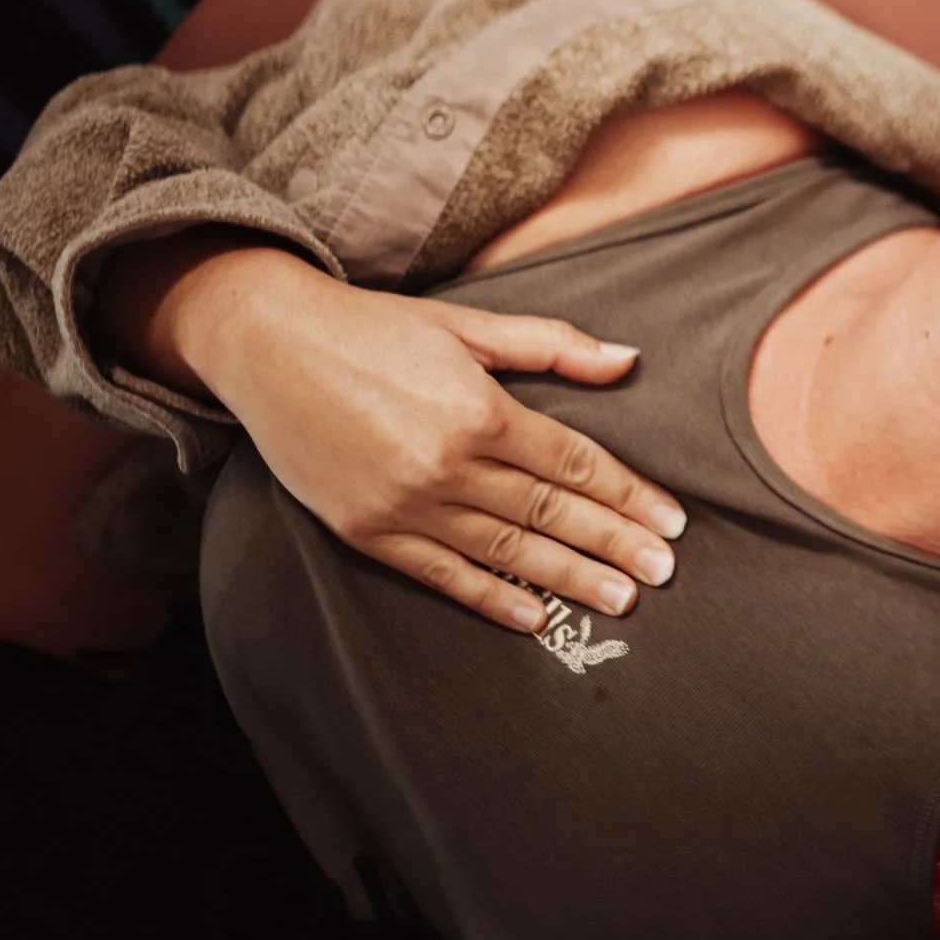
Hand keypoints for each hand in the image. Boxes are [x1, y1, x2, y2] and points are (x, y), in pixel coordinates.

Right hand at [169, 248, 687, 632]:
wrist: (267, 345)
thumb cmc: (375, 329)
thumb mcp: (469, 323)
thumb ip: (551, 346)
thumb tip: (627, 359)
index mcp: (481, 411)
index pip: (574, 462)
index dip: (628, 494)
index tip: (672, 520)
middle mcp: (447, 465)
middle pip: (550, 513)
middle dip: (614, 544)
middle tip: (665, 571)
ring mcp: (406, 504)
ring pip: (506, 550)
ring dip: (569, 579)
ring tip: (621, 599)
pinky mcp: (367, 531)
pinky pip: (442, 575)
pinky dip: (491, 598)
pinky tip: (535, 616)